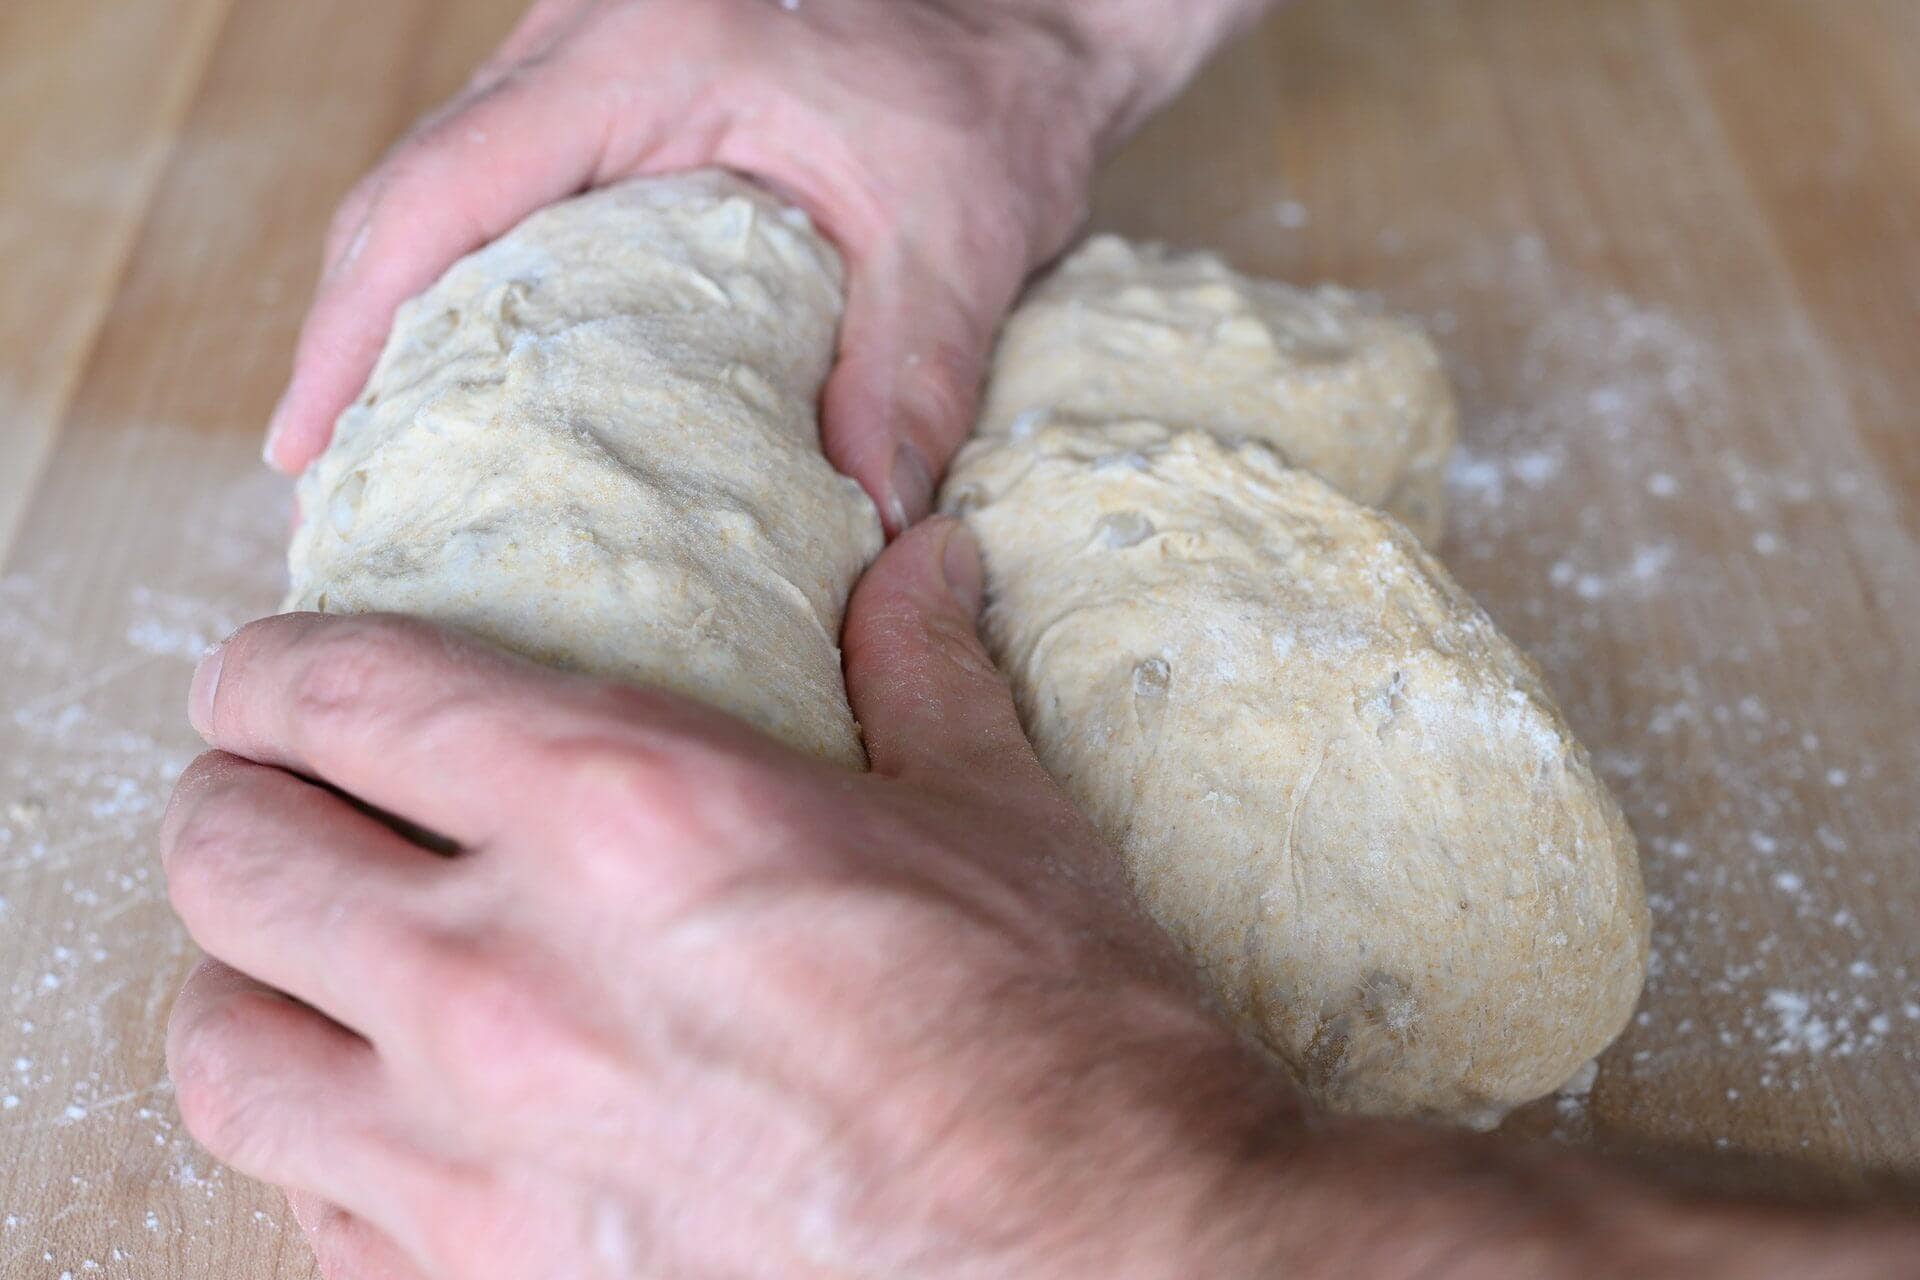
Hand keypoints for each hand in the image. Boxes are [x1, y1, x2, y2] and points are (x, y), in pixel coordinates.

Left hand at [161, 520, 1282, 1277]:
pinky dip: (317, 1148)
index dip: (269, 672)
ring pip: (217, 1047)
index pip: (339, 697)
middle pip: (230, 858)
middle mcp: (507, 977)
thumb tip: (919, 562)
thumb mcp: (1000, 821)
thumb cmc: (1057, 1043)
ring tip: (300, 968)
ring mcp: (476, 1157)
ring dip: (242, 984)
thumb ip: (921, 673)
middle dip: (231, 806)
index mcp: (624, 813)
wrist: (1095, 1267)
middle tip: (276, 802)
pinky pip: (302, 1208)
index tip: (269, 680)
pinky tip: (388, 1125)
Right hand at [261, 0, 1259, 531]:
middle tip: (332, 467)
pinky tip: (480, 365)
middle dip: (352, 327)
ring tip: (385, 435)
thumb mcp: (959, 230)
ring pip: (447, 181)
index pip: (442, 189)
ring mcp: (595, 53)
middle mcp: (591, 39)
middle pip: (411, 188)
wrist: (1024, 8)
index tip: (306, 438)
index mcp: (646, 54)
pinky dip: (471, 273)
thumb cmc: (989, 83)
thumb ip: (914, 371)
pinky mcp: (621, 88)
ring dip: (402, 303)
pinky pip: (506, 180)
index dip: (351, 322)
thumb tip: (866, 519)